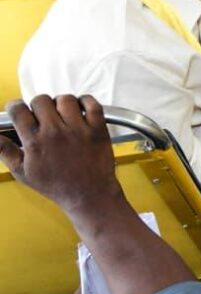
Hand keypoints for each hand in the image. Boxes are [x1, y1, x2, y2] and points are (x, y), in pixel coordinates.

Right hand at [0, 95, 123, 214]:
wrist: (89, 194)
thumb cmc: (56, 185)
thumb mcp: (23, 172)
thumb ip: (5, 151)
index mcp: (35, 142)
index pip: (18, 110)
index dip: (16, 107)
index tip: (19, 110)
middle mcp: (56, 132)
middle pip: (41, 100)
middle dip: (39, 105)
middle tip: (43, 116)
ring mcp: (79, 129)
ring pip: (66, 99)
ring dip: (62, 103)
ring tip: (62, 115)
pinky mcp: (98, 129)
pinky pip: (92, 104)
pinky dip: (86, 101)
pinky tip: (81, 109)